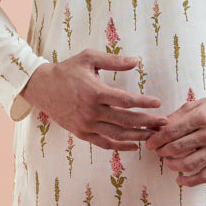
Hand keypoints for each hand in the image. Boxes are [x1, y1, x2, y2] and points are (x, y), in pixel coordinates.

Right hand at [19, 50, 169, 151]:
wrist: (42, 87)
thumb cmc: (67, 70)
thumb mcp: (89, 58)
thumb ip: (114, 61)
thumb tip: (137, 61)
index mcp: (95, 92)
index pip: (126, 100)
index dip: (144, 103)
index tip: (158, 103)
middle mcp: (91, 111)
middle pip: (126, 120)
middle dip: (147, 122)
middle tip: (163, 122)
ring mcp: (86, 125)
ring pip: (117, 135)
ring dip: (137, 136)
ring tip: (153, 135)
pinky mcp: (81, 133)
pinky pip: (104, 143)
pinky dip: (120, 146)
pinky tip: (134, 145)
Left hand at [144, 82, 205, 185]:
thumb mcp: (198, 104)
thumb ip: (178, 116)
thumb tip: (158, 127)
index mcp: (201, 117)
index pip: (171, 132)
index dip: (156, 139)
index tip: (149, 143)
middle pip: (177, 149)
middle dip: (162, 151)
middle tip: (157, 151)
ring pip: (188, 164)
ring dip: (172, 165)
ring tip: (168, 161)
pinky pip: (205, 176)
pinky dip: (190, 181)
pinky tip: (179, 180)